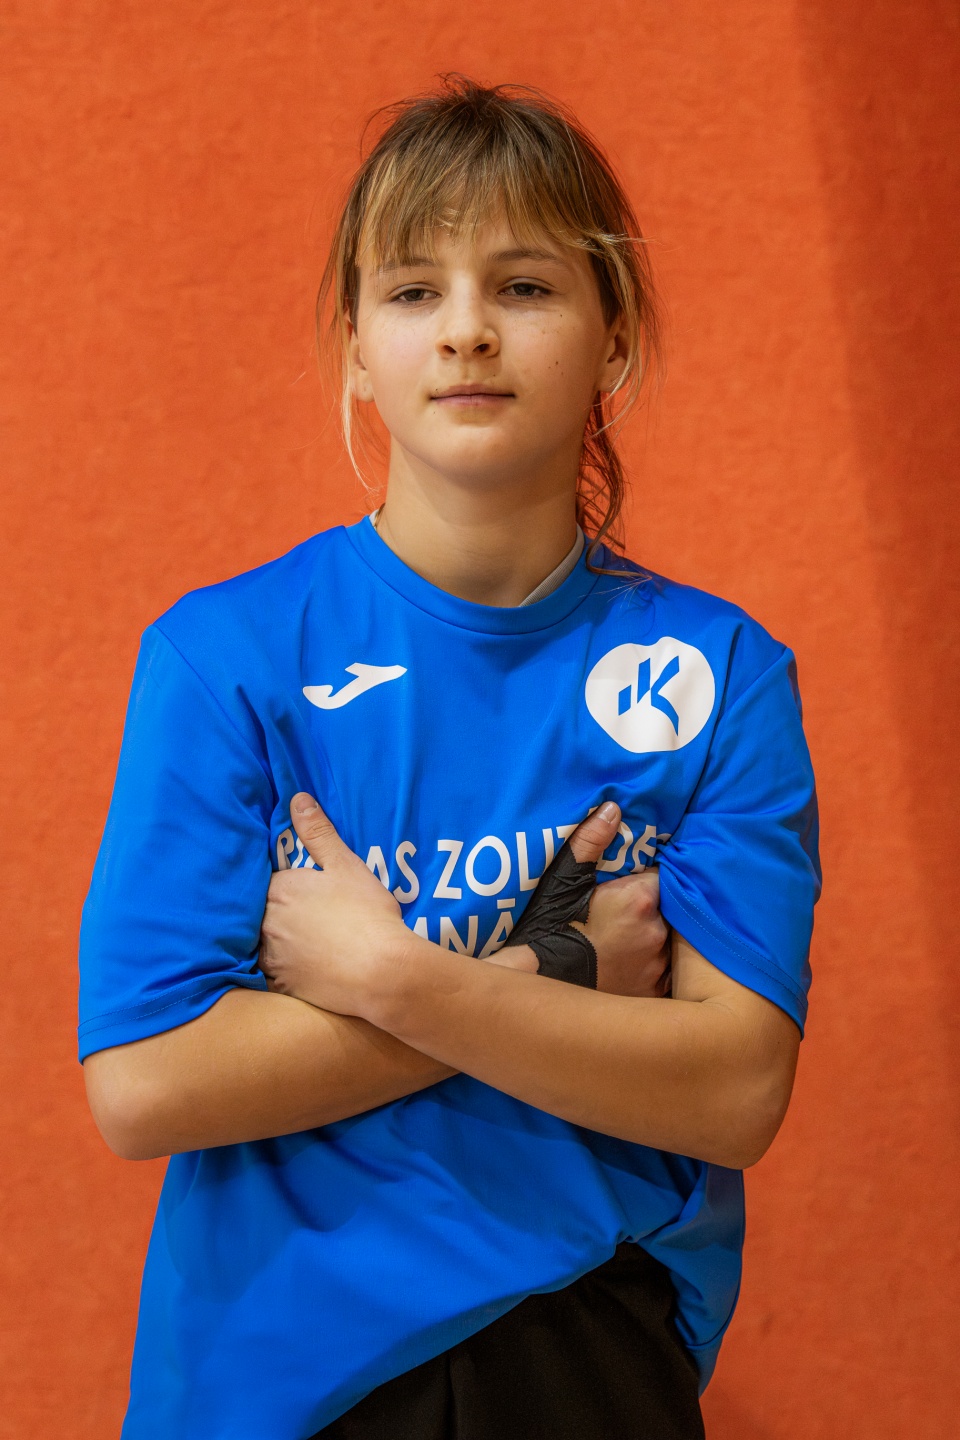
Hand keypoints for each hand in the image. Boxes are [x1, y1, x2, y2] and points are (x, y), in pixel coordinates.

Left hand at [259, 794, 408, 1014]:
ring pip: (259, 944)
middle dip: (271, 911)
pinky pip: (270, 976)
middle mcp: (265, 923)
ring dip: (272, 941)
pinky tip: (297, 969)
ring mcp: (271, 958)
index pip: (263, 881)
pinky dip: (280, 971)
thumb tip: (297, 799)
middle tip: (299, 915)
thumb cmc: (366, 913)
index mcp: (278, 890)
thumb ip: (318, 832)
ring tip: (296, 942)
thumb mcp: (346, 865)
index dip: (278, 884)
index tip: (294, 889)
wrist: (380, 972)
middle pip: (256, 912)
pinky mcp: (281, 986)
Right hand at [488, 803, 670, 997]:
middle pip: (667, 910)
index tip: (629, 883)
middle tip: (622, 913)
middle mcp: (657, 933)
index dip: (645, 879)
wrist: (535, 984)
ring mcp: (657, 967)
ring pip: (667, 941)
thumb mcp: (563, 880)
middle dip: (651, 908)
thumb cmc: (548, 928)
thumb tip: (612, 808)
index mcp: (641, 900)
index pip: (661, 878)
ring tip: (622, 940)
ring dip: (652, 938)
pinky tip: (628, 964)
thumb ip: (590, 841)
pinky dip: (651, 967)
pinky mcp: (652, 993)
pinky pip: (664, 973)